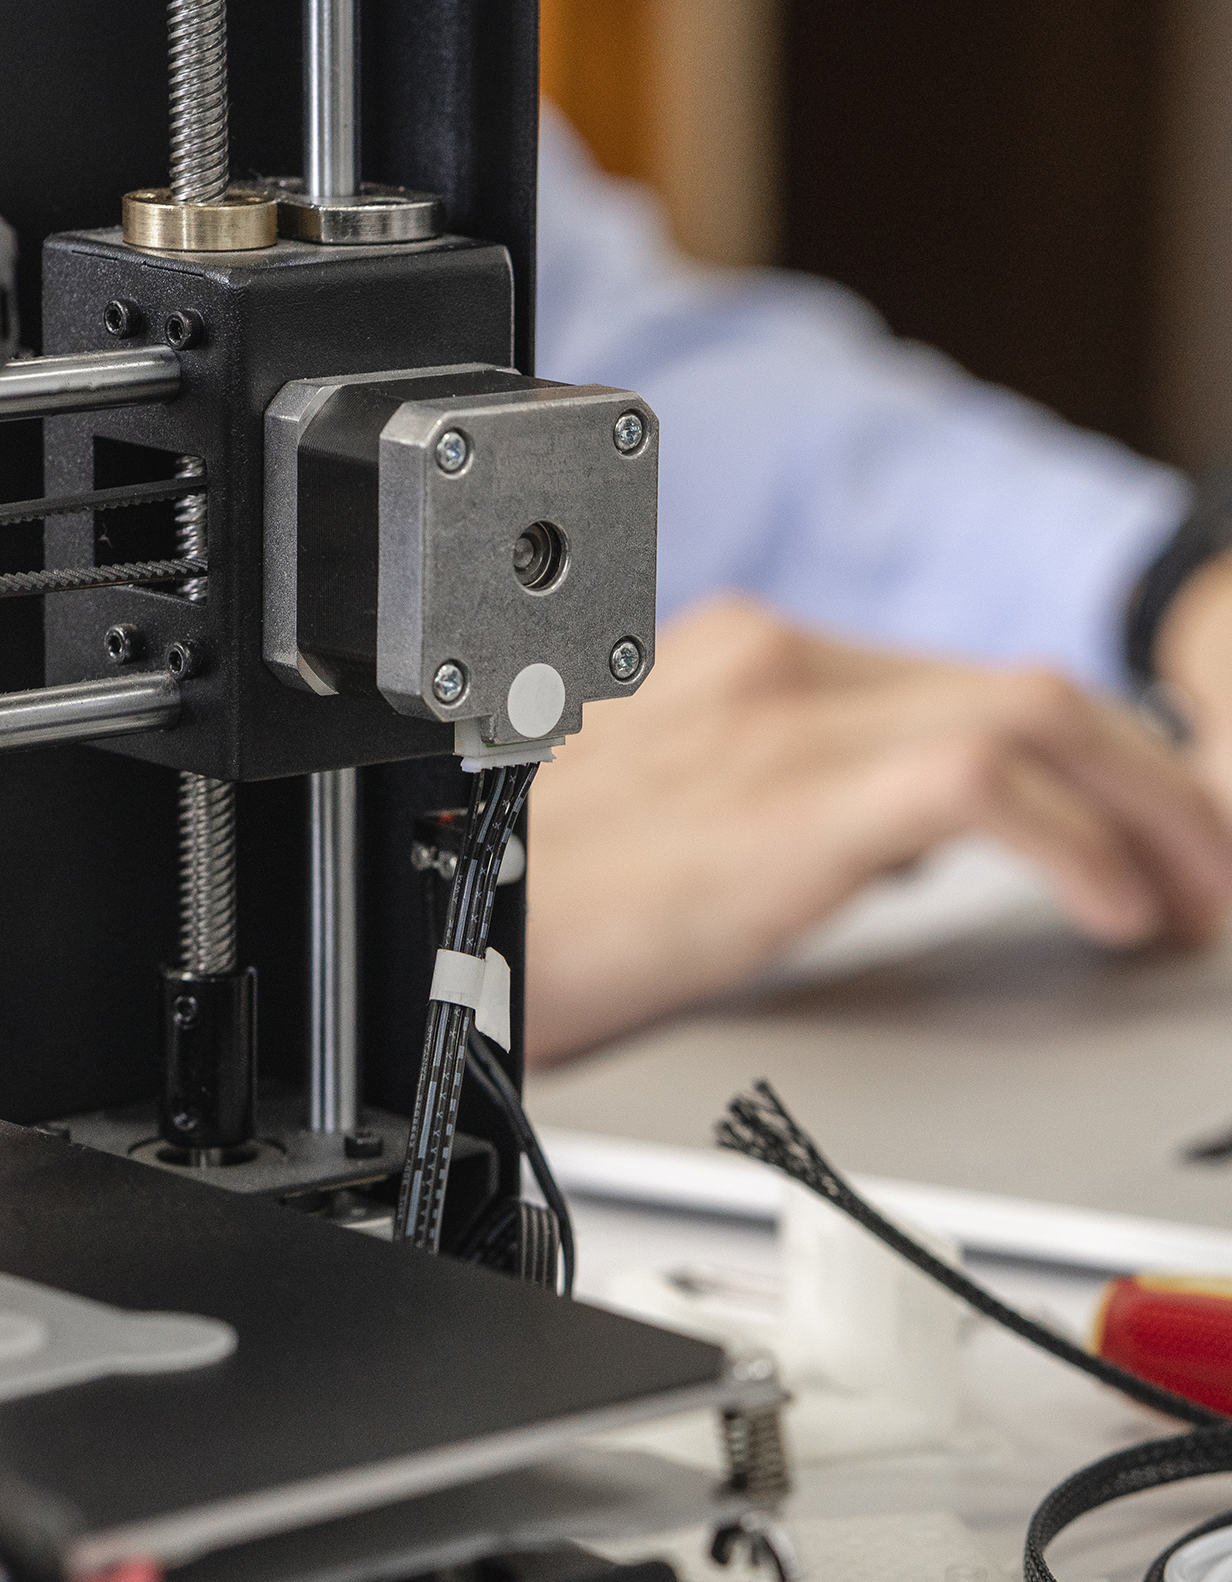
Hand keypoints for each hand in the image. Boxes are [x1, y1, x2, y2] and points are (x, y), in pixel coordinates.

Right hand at [524, 595, 1231, 1062]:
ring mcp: (779, 714)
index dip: (1094, 762)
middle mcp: (772, 663)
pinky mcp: (786, 792)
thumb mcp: (668, 830)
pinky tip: (1113, 915)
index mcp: (743, 664)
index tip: (1150, 835)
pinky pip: (985, 786)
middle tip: (1213, 874)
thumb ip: (788, 809)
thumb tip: (894, 846)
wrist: (428, 919)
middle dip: (1154, 783)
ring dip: (1150, 813)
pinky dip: (1080, 848)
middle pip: (1026, 689)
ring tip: (1197, 904)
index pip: (966, 686)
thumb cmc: (524, 896)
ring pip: (1036, 717)